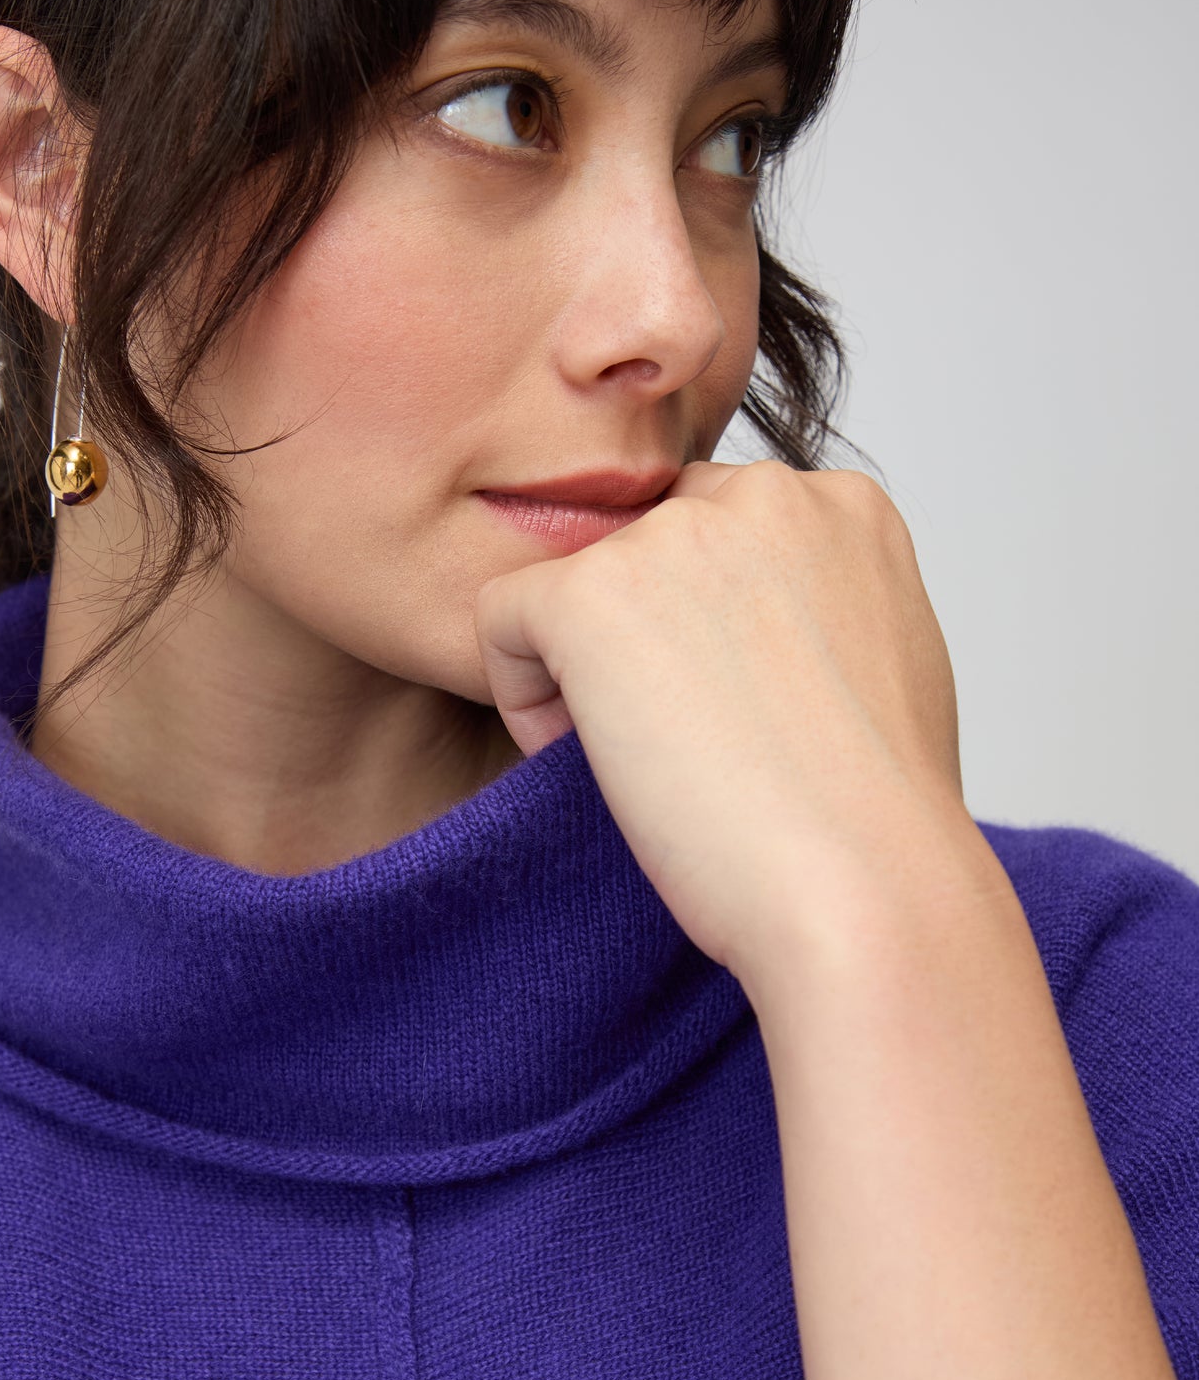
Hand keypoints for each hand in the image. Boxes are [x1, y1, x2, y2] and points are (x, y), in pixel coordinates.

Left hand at [474, 459, 968, 996]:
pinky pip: (500, 618)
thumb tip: (740, 627)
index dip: (699, 629)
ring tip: (648, 765)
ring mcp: (678, 533)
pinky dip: (525, 699)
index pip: (719, 532)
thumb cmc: (876, 819)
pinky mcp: (592, 592)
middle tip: (679, 746)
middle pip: (642, 546)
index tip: (723, 717)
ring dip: (585, 672)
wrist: (867, 887)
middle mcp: (767, 492)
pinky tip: (597, 763)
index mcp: (843, 505)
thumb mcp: (878, 668)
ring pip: (572, 583)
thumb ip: (811, 609)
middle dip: (639, 637)